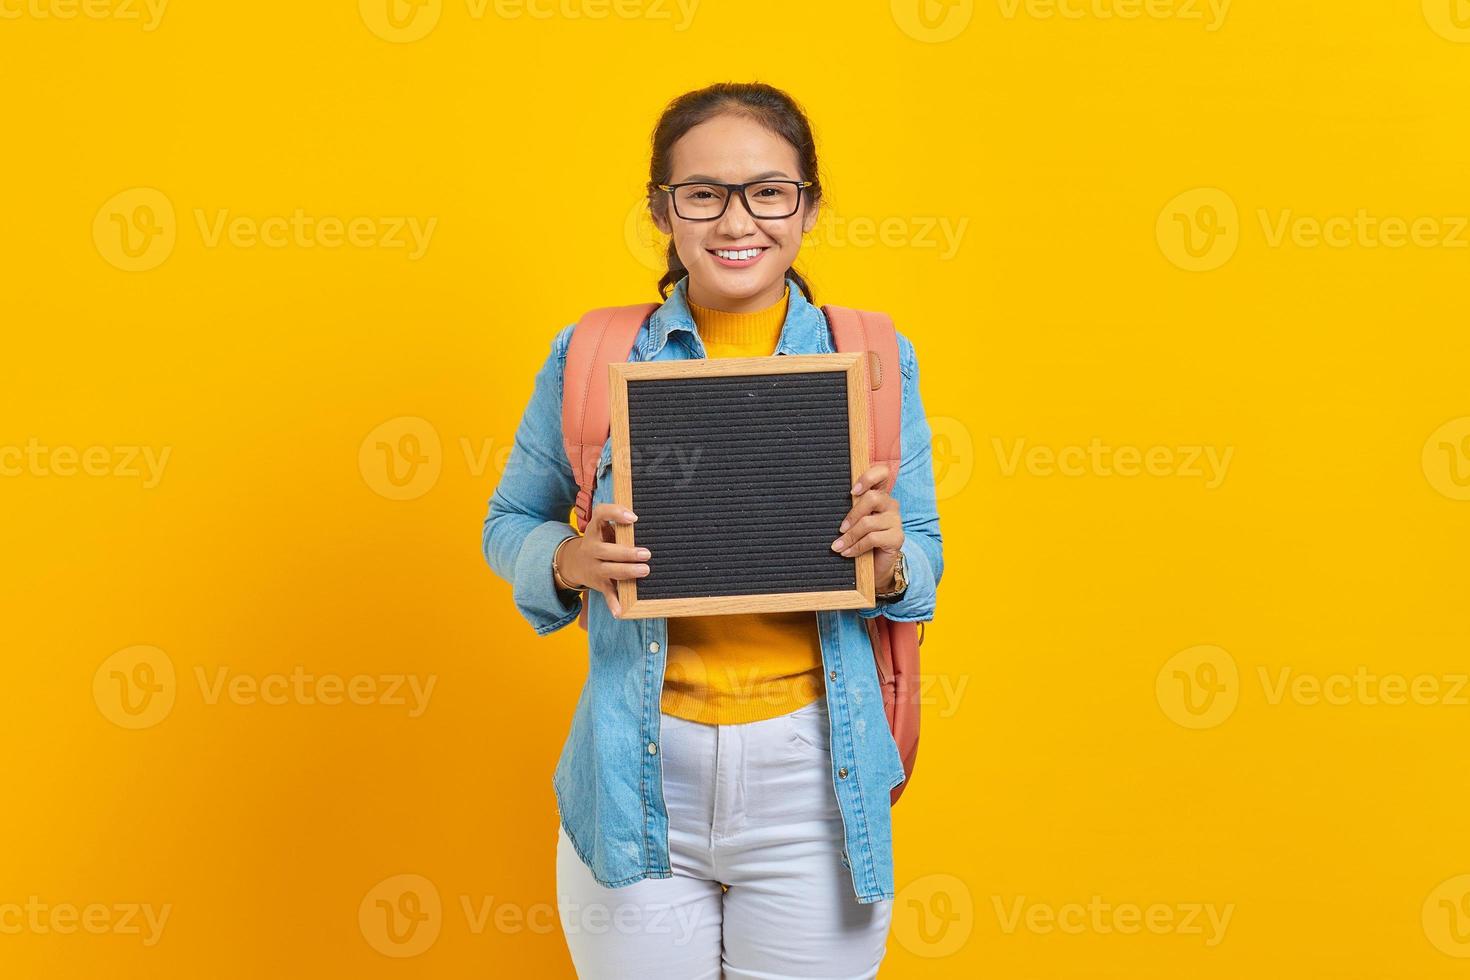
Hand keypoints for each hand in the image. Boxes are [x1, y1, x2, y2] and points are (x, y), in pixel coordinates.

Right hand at [558, 502, 650, 617]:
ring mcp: (594, 567)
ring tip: (645, 570)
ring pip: (608, 571)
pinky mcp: (599, 584)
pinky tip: (620, 611)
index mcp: (594, 530)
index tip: (633, 518)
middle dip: (626, 552)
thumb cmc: (600, 541)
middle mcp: (591, 548)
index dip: (615, 514)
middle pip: (605, 551)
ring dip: (626, 571)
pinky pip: (606, 594)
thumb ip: (619, 524)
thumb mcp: (603, 529)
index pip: (600, 515)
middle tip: (646, 554)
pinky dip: (613, 603)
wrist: (573, 562)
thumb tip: (645, 521)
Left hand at [830, 463, 903, 592]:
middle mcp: (890, 504)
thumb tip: (823, 503)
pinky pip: (872, 538)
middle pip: (872, 498)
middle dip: (852, 515)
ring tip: (838, 546)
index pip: (882, 473)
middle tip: (840, 529)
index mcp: (879, 495)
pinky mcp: (897, 538)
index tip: (852, 491)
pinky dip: (856, 547)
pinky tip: (847, 553)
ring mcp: (895, 521)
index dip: (868, 477)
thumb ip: (848, 509)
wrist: (874, 567)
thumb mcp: (853, 521)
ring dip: (850, 536)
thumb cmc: (860, 540)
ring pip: (868, 522)